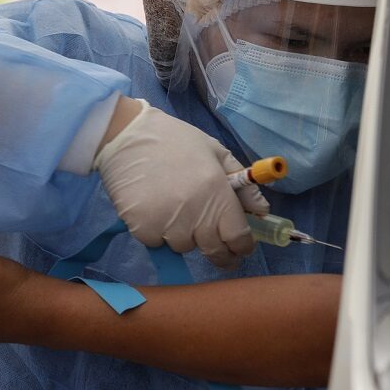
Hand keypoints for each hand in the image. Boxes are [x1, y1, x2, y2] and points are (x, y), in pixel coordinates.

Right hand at [94, 98, 268, 268]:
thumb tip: (262, 211)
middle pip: (215, 252)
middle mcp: (196, 214)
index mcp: (217, 193)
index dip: (243, 247)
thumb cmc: (175, 141)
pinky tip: (154, 207)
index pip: (239, 238)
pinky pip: (158, 242)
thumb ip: (242, 185)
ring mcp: (168, 225)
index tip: (241, 247)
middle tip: (215, 244)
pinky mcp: (143, 230)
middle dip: (220, 252)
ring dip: (186, 236)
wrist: (127, 137)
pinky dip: (159, 232)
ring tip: (176, 209)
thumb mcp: (215, 153)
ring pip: (185, 247)